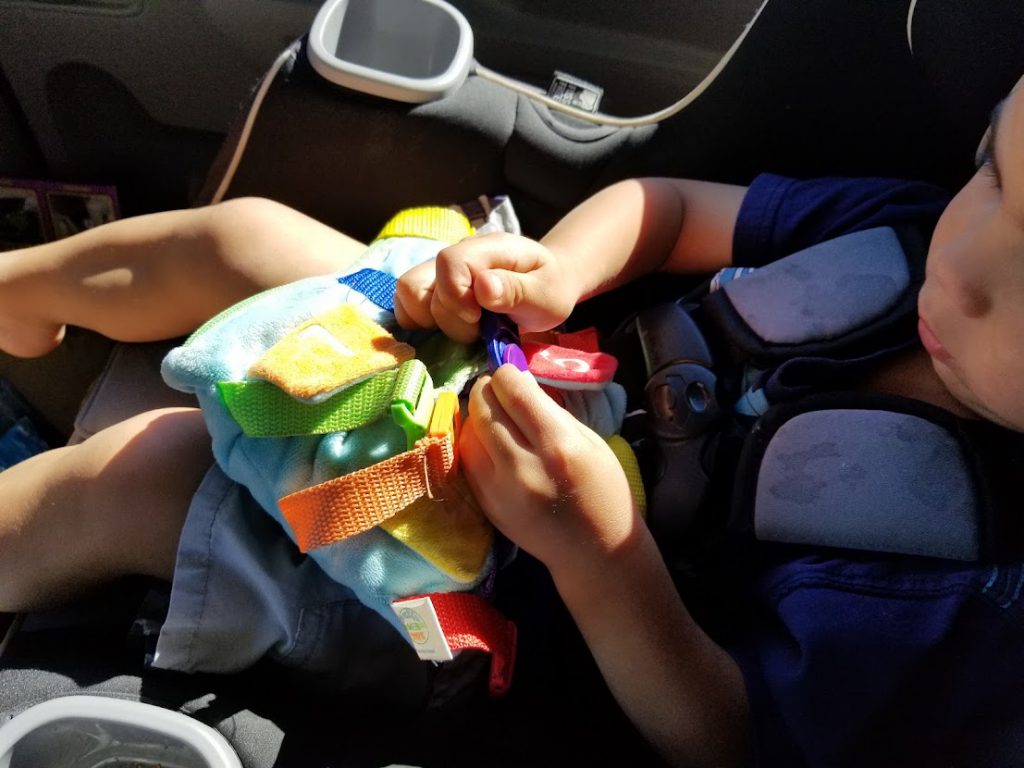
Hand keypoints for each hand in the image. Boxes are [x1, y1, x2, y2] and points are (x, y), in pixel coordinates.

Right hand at [394, 232, 579, 343]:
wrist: (548, 284)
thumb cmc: (550, 289)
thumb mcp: (546, 295)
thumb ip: (516, 291)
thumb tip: (482, 286)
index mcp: (488, 248)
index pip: (449, 262)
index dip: (456, 297)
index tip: (479, 320)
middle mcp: (458, 253)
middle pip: (421, 283)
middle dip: (449, 320)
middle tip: (481, 331)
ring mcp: (443, 270)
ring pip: (408, 292)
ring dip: (431, 322)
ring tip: (466, 330)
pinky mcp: (435, 287)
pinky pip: (408, 303)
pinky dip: (421, 323)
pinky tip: (448, 331)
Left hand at [459, 364, 639, 576]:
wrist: (594, 552)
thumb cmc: (603, 490)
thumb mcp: (590, 440)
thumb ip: (551, 410)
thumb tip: (519, 382)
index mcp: (557, 445)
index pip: (513, 390)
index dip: (508, 374)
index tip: (513, 375)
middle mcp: (522, 465)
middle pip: (483, 407)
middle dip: (488, 389)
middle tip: (498, 389)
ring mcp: (498, 488)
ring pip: (468, 432)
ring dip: (477, 415)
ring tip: (493, 414)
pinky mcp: (485, 504)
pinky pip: (467, 458)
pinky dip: (474, 442)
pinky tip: (490, 441)